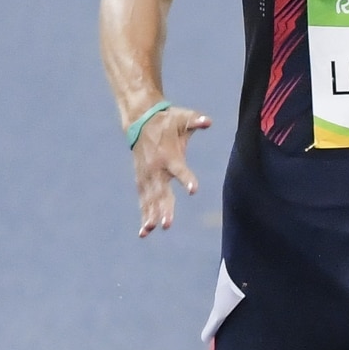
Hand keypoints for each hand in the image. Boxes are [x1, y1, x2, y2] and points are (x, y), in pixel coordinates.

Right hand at [130, 106, 211, 236]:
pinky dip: (144, 214)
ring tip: (150, 230)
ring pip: (149, 199)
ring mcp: (146, 176)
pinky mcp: (141, 180)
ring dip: (150, 214)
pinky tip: (145, 231)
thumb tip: (208, 121)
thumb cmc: (168, 121)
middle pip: (161, 191)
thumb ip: (196, 120)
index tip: (193, 190)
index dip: (186, 179)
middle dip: (164, 208)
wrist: (140, 120)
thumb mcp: (183, 118)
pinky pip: (143, 200)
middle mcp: (155, 168)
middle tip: (167, 224)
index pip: (179, 169)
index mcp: (168, 155)